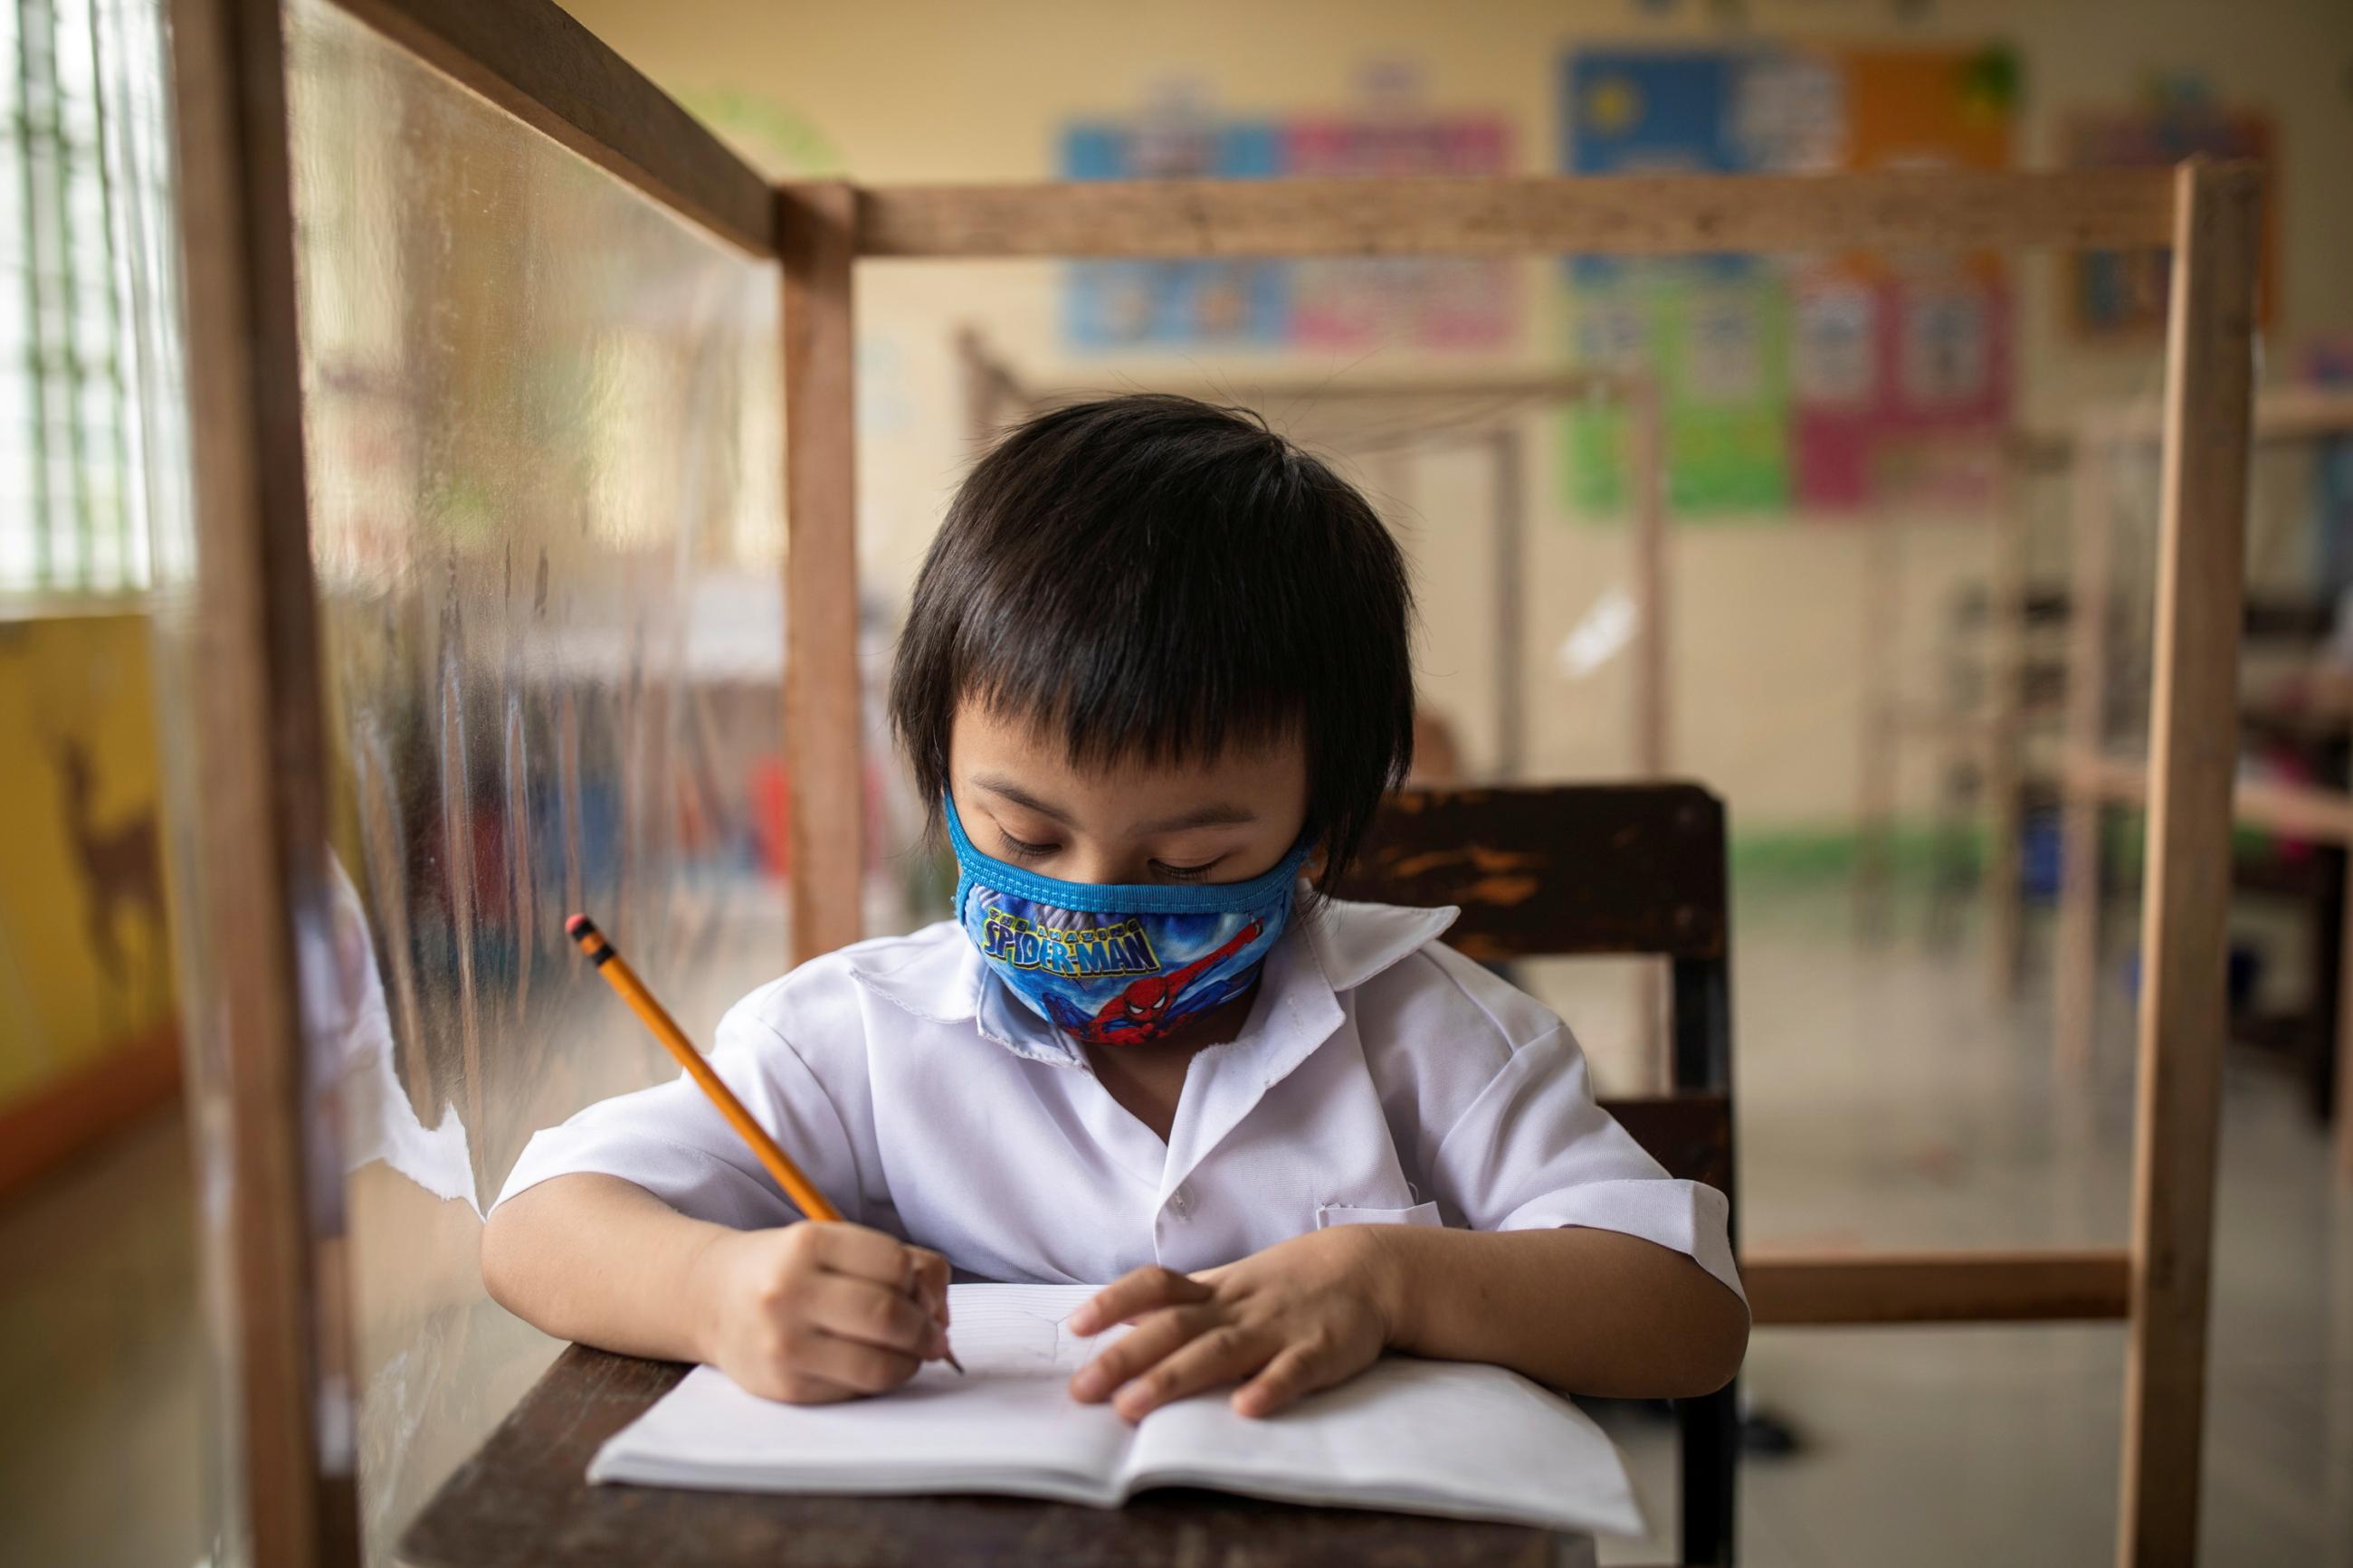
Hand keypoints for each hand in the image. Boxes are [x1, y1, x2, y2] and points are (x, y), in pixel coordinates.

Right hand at [692, 1221, 951, 1403]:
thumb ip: (900, 1262)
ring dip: (910, 1362)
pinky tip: (872, 1365)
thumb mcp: (836, 1242)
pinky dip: (878, 1381)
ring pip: (878, 1364)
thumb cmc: (791, 1268)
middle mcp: (789, 1292)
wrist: (713, 1299)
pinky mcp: (784, 1386)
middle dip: (926, 1331)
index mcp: (807, 1244)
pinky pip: (855, 1390)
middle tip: (935, 1336)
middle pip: (889, 1316)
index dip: (922, 1284)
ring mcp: (783, 1344)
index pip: (895, 1265)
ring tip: (910, 1353)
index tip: (925, 1297)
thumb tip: (940, 1313)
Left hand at [1066, 1226, 1399, 1420]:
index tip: (1076, 1326)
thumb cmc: (1288, 1283)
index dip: (1115, 1302)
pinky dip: (1270, 1387)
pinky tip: (1245, 1409)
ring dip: (1174, 1378)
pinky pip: (1294, 1369)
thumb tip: (1116, 1315)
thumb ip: (1176, 1302)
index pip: (1156, 1287)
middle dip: (1125, 1358)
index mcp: (1215, 1292)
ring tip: (1132, 1406)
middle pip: (1174, 1328)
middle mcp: (1238, 1307)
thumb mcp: (1229, 1284)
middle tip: (1082, 1389)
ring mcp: (1278, 1327)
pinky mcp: (1321, 1350)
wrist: (1370, 1269)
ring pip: (1220, 1352)